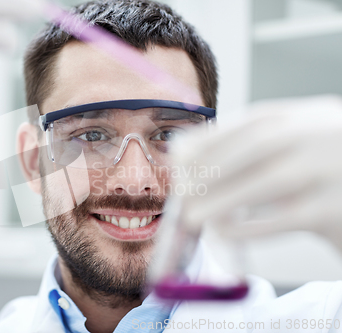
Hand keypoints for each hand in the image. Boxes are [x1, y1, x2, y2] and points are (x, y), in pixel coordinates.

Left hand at [174, 95, 341, 251]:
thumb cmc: (328, 176)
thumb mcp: (300, 148)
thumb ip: (258, 149)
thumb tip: (192, 155)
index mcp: (312, 115)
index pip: (255, 121)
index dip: (212, 139)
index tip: (179, 157)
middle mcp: (326, 134)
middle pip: (259, 146)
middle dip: (212, 166)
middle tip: (181, 190)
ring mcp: (336, 169)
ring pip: (270, 181)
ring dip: (223, 198)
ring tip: (193, 216)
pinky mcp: (338, 209)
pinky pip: (289, 218)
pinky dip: (252, 226)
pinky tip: (225, 232)